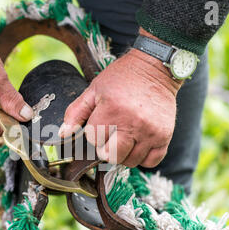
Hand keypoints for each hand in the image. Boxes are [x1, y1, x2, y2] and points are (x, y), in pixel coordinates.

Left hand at [59, 32, 181, 167]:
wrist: (156, 68)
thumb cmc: (123, 78)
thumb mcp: (95, 90)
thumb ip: (76, 112)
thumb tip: (64, 134)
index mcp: (111, 110)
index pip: (93, 139)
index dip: (94, 132)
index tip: (101, 121)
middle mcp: (132, 123)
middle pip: (111, 156)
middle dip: (106, 148)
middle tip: (111, 134)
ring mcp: (150, 132)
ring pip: (130, 161)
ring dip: (124, 153)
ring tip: (125, 137)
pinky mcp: (164, 136)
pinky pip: (150, 161)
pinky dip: (143, 157)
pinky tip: (139, 143)